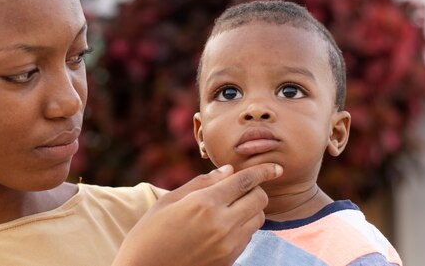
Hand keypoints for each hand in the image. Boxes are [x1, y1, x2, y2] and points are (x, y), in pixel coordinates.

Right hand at [112, 163, 281, 265]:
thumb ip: (202, 183)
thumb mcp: (169, 200)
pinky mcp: (228, 260)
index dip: (263, 170)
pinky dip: (244, 226)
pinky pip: (248, 236)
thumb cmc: (150, 232)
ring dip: (251, 208)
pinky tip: (225, 224)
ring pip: (258, 218)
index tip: (275, 167)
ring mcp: (227, 245)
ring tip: (231, 206)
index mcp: (204, 204)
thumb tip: (229, 171)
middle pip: (259, 199)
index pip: (245, 181)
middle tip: (240, 187)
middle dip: (255, 188)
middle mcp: (221, 224)